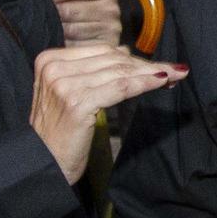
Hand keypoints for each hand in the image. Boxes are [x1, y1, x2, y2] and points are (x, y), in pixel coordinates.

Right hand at [29, 43, 184, 182]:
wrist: (42, 165)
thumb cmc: (59, 134)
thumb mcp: (68, 94)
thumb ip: (89, 73)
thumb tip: (125, 52)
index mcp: (49, 60)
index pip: (101, 52)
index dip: (133, 57)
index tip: (157, 65)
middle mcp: (55, 68)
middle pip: (112, 60)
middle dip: (146, 65)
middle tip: (174, 70)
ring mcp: (65, 84)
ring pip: (119, 72)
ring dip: (151, 73)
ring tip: (174, 76)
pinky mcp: (78, 102)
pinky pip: (121, 88)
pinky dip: (144, 84)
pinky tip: (161, 83)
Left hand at [47, 0, 123, 47]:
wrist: (104, 41)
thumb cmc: (85, 13)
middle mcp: (111, 10)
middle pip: (70, 10)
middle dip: (53, 13)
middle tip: (45, 16)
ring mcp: (109, 31)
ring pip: (70, 29)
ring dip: (56, 29)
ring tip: (52, 29)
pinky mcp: (103, 48)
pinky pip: (73, 46)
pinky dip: (62, 44)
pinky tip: (61, 40)